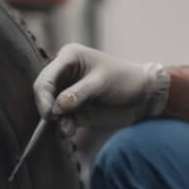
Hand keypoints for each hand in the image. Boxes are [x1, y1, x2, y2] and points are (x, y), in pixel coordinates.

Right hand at [34, 43, 169, 135]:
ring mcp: (67, 93)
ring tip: (67, 130)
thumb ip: (78, 94)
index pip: (46, 78)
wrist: (144, 97)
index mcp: (69, 58)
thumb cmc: (125, 80)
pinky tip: (69, 131)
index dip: (43, 96)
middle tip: (55, 122)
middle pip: (44, 93)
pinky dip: (62, 127)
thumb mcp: (102, 83)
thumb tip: (56, 107)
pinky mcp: (73, 110)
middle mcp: (64, 74)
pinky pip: (60, 121)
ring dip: (56, 122)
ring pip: (50, 109)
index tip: (49, 113)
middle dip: (48, 109)